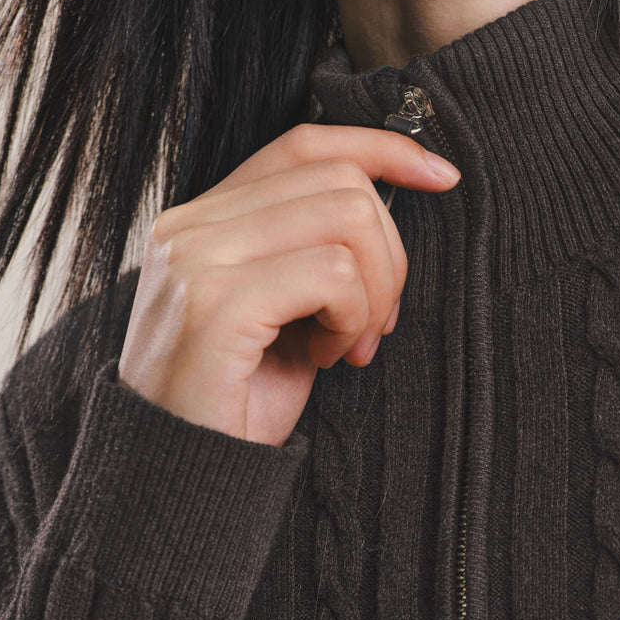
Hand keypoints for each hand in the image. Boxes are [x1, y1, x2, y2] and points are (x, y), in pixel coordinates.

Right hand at [118, 122, 459, 445]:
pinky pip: (334, 274)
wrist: (179, 474)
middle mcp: (191, 226)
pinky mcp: (215, 305)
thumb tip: (388, 212)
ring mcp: (198, 260)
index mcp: (204, 219)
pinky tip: (328, 357)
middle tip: (375, 324)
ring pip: (348, 220)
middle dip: (389, 256)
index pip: (304, 145)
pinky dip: (353, 317)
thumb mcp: (281, 313)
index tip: (441, 177)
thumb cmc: (234, 403)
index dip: (382, 148)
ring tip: (349, 345)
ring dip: (375, 292)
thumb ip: (312, 254)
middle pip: (341, 183)